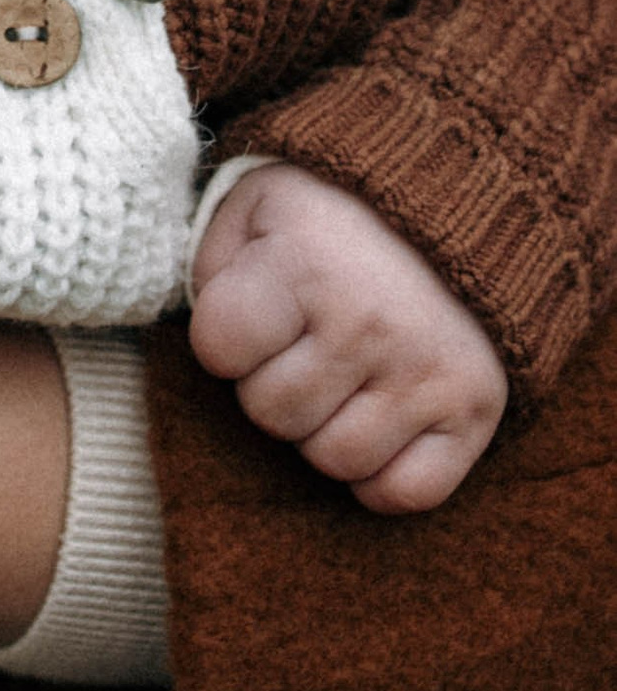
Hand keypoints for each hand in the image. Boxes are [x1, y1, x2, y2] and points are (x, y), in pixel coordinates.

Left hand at [188, 161, 507, 511]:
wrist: (456, 198)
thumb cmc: (332, 214)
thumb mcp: (256, 206)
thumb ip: (215, 268)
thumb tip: (214, 345)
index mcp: (305, 262)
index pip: (217, 348)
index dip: (225, 336)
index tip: (256, 311)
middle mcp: (369, 321)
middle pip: (272, 414)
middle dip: (274, 382)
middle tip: (305, 341)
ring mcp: (427, 370)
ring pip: (334, 460)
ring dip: (325, 426)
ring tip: (343, 373)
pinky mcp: (476, 408)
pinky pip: (405, 492)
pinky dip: (383, 473)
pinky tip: (378, 420)